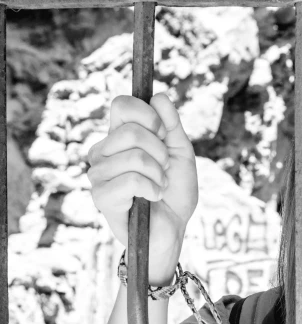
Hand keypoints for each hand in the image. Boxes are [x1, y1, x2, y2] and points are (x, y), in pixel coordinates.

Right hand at [87, 93, 197, 285]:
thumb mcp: (180, 153)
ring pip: (134, 156)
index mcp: (119, 136)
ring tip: (160, 186)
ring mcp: (98, 174)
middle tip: (165, 169)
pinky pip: (131, 180)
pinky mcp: (101, 196)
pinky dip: (152, 188)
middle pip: (130, 131)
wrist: (174, 227)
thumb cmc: (175, 190)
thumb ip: (171, 125)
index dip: (148, 115)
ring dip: (158, 174)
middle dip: (160, 151)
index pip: (121, 105)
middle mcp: (103, 151)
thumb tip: (159, 96)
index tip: (163, 133)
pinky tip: (153, 197)